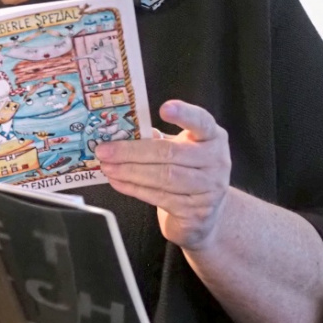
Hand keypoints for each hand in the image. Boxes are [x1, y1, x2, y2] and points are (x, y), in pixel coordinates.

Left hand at [96, 100, 230, 251]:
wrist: (207, 215)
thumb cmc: (188, 172)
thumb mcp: (180, 149)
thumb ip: (159, 139)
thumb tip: (123, 133)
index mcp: (213, 138)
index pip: (202, 122)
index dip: (184, 114)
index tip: (164, 108)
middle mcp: (217, 162)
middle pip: (171, 153)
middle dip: (132, 151)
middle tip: (105, 150)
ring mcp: (208, 190)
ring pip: (163, 177)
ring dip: (129, 172)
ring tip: (107, 167)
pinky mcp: (196, 213)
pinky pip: (159, 198)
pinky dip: (134, 189)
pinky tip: (118, 182)